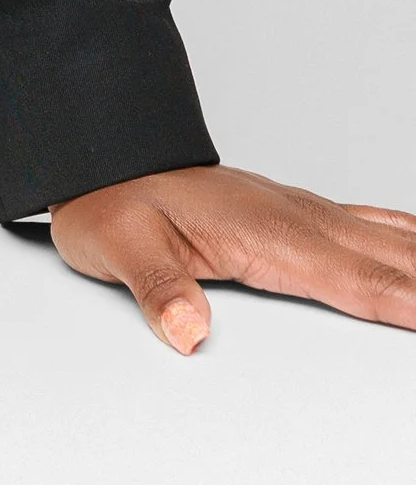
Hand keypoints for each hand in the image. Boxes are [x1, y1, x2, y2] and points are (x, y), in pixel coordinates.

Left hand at [51, 162, 415, 352]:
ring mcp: (305, 215)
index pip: (364, 284)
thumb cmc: (111, 199)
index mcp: (271, 236)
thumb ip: (156, 287)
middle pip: (400, 263)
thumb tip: (186, 329)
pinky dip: (413, 241)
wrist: (100, 154)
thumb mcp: (117, 245)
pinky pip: (374, 227)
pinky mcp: (299, 216)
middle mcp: (301, 221)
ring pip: (396, 242)